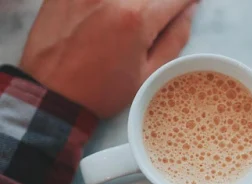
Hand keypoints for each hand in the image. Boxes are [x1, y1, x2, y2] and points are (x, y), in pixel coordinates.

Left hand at [20, 0, 197, 117]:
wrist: (52, 95)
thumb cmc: (104, 90)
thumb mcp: (149, 73)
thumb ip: (175, 38)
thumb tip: (188, 11)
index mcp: (137, 18)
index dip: (188, 0)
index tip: (189, 4)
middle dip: (160, 3)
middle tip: (157, 18)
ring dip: (138, 3)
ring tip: (132, 20)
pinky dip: (112, 3)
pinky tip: (112, 14)